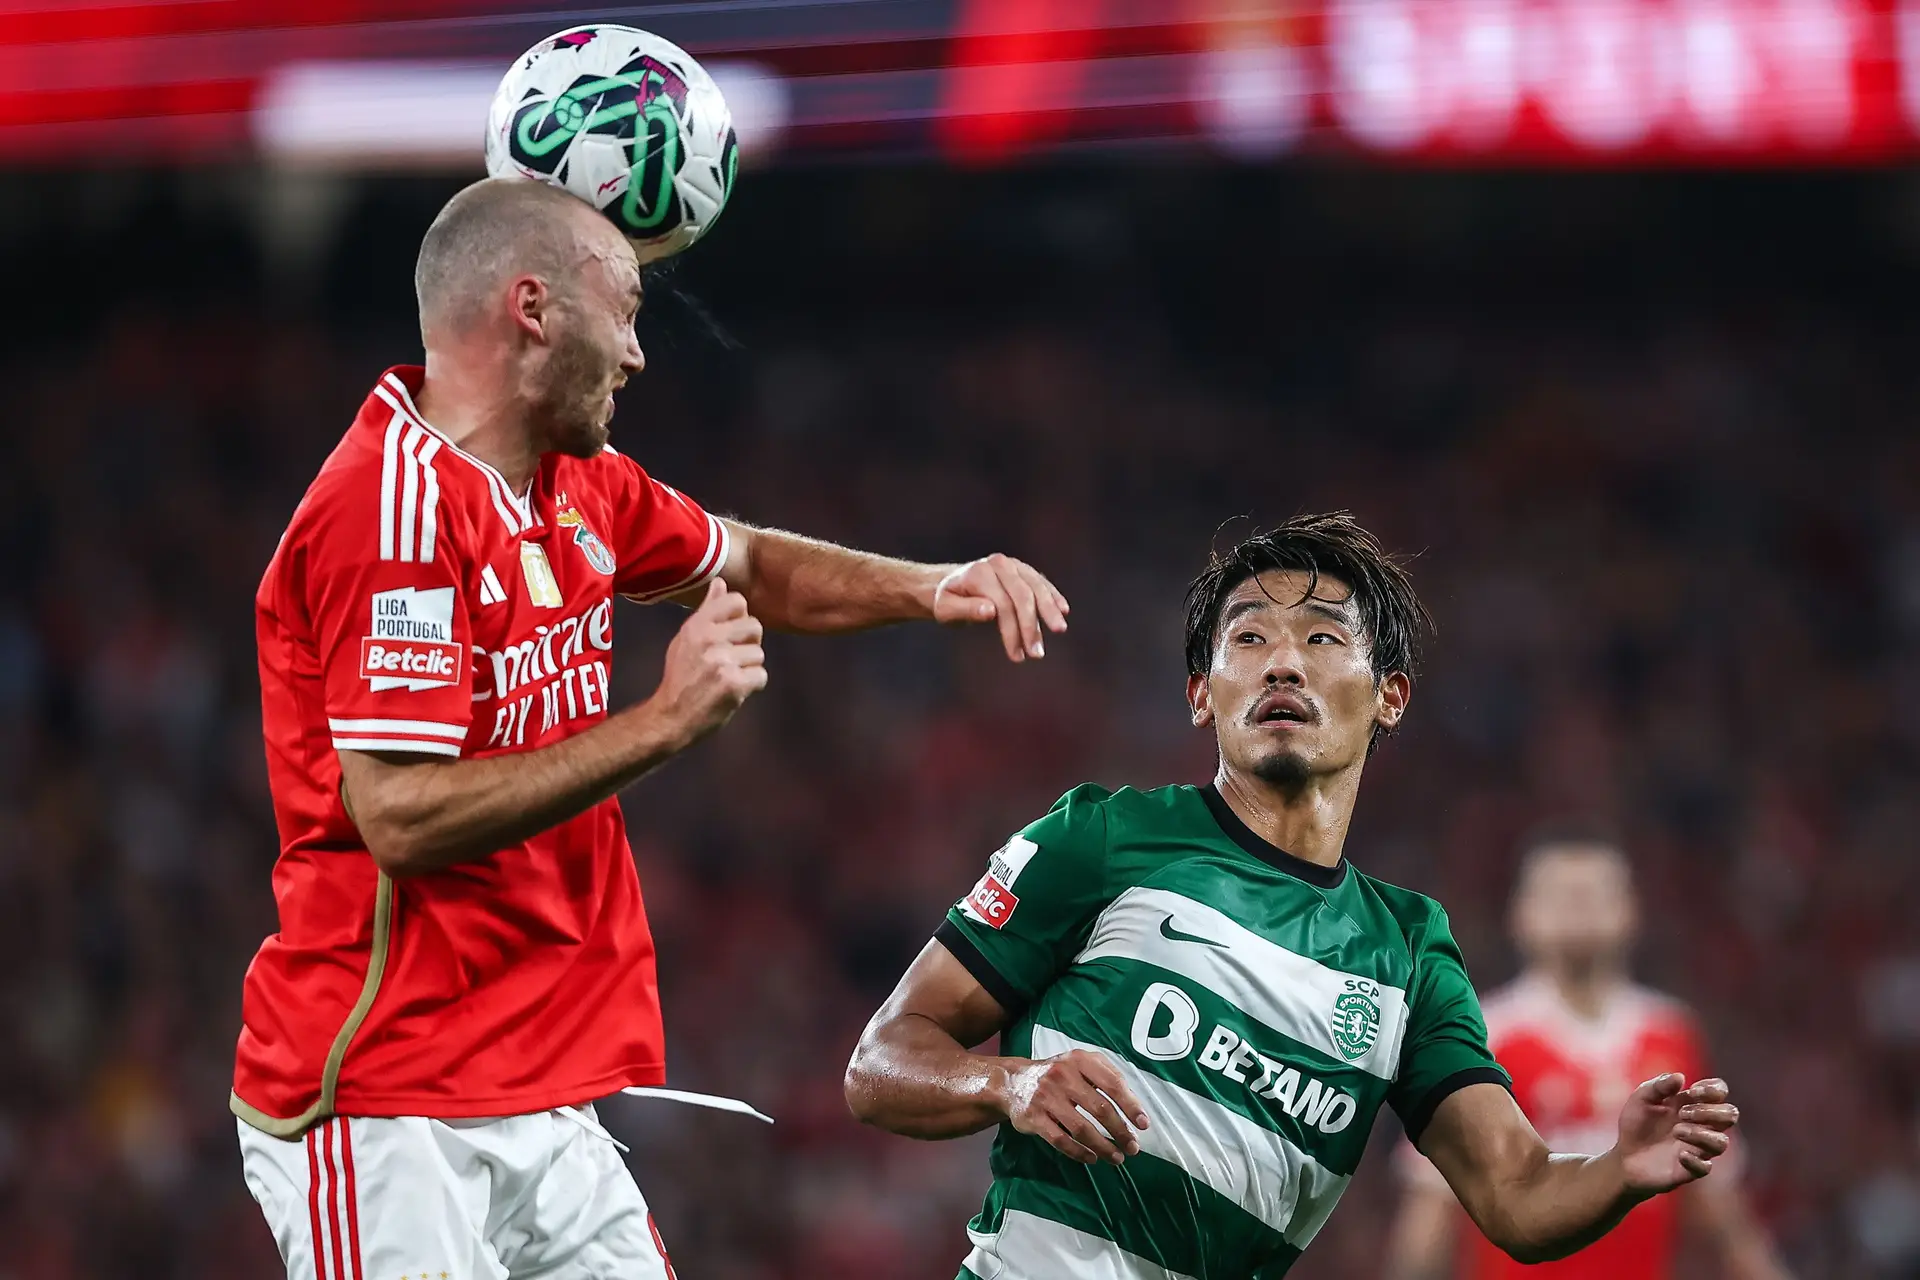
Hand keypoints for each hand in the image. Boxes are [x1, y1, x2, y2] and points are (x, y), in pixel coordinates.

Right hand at [652, 580, 766, 746]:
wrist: (670, 717)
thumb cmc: (681, 677)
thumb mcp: (686, 639)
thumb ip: (707, 611)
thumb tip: (720, 582)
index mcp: (696, 625)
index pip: (737, 601)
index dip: (740, 616)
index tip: (731, 633)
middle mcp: (709, 639)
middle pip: (755, 627)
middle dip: (748, 644)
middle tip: (732, 659)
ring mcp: (722, 661)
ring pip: (759, 654)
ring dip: (749, 668)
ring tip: (729, 677)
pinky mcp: (734, 684)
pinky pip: (761, 676)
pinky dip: (751, 686)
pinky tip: (734, 691)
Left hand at [933, 553, 1069, 661]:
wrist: (950, 584)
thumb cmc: (947, 601)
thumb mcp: (946, 609)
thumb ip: (966, 610)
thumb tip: (990, 610)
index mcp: (979, 573)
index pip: (1003, 604)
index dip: (1013, 631)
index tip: (1017, 656)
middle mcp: (998, 564)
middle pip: (1023, 595)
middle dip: (1033, 625)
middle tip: (1038, 653)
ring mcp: (1013, 565)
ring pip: (1037, 587)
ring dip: (1049, 611)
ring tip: (1059, 630)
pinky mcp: (1023, 570)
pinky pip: (1041, 582)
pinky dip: (1053, 596)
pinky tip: (1063, 610)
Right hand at [1001, 1048, 1149, 1165]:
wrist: (1013, 1081)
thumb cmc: (1058, 1074)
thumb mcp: (1081, 1063)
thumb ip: (1107, 1075)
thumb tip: (1134, 1105)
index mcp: (1079, 1060)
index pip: (1112, 1083)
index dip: (1131, 1105)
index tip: (1143, 1124)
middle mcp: (1062, 1075)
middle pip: (1099, 1108)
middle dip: (1120, 1131)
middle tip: (1132, 1147)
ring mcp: (1046, 1097)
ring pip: (1081, 1128)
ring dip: (1103, 1147)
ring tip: (1117, 1157)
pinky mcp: (1033, 1117)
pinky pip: (1060, 1140)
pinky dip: (1079, 1152)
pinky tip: (1092, 1158)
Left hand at [1614, 1074, 1738, 1195]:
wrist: (1623, 1157)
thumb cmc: (1636, 1124)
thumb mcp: (1641, 1099)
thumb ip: (1659, 1086)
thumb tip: (1681, 1077)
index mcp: (1692, 1104)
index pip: (1719, 1091)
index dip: (1714, 1089)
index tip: (1693, 1092)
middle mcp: (1701, 1125)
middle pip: (1730, 1114)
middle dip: (1710, 1111)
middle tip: (1682, 1114)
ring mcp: (1698, 1148)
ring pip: (1722, 1142)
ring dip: (1701, 1134)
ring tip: (1677, 1131)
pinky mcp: (1691, 1170)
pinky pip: (1706, 1167)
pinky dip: (1696, 1160)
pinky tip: (1680, 1155)